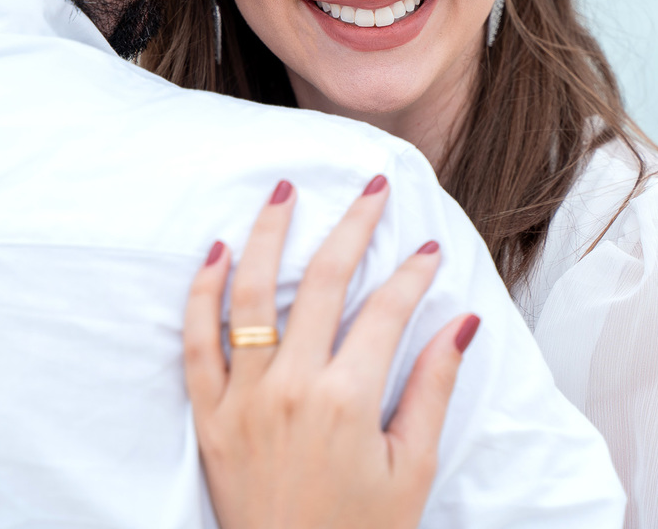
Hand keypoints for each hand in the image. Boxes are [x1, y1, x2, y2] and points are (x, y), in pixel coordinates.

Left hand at [184, 176, 479, 528]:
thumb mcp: (411, 468)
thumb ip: (432, 389)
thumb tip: (461, 323)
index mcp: (348, 400)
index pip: (386, 311)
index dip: (412, 273)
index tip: (428, 248)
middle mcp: (292, 386)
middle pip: (322, 283)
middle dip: (353, 226)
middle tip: (372, 187)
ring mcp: (243, 396)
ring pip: (251, 294)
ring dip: (271, 235)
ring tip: (286, 191)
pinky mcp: (208, 413)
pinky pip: (196, 340)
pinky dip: (202, 291)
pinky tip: (216, 250)